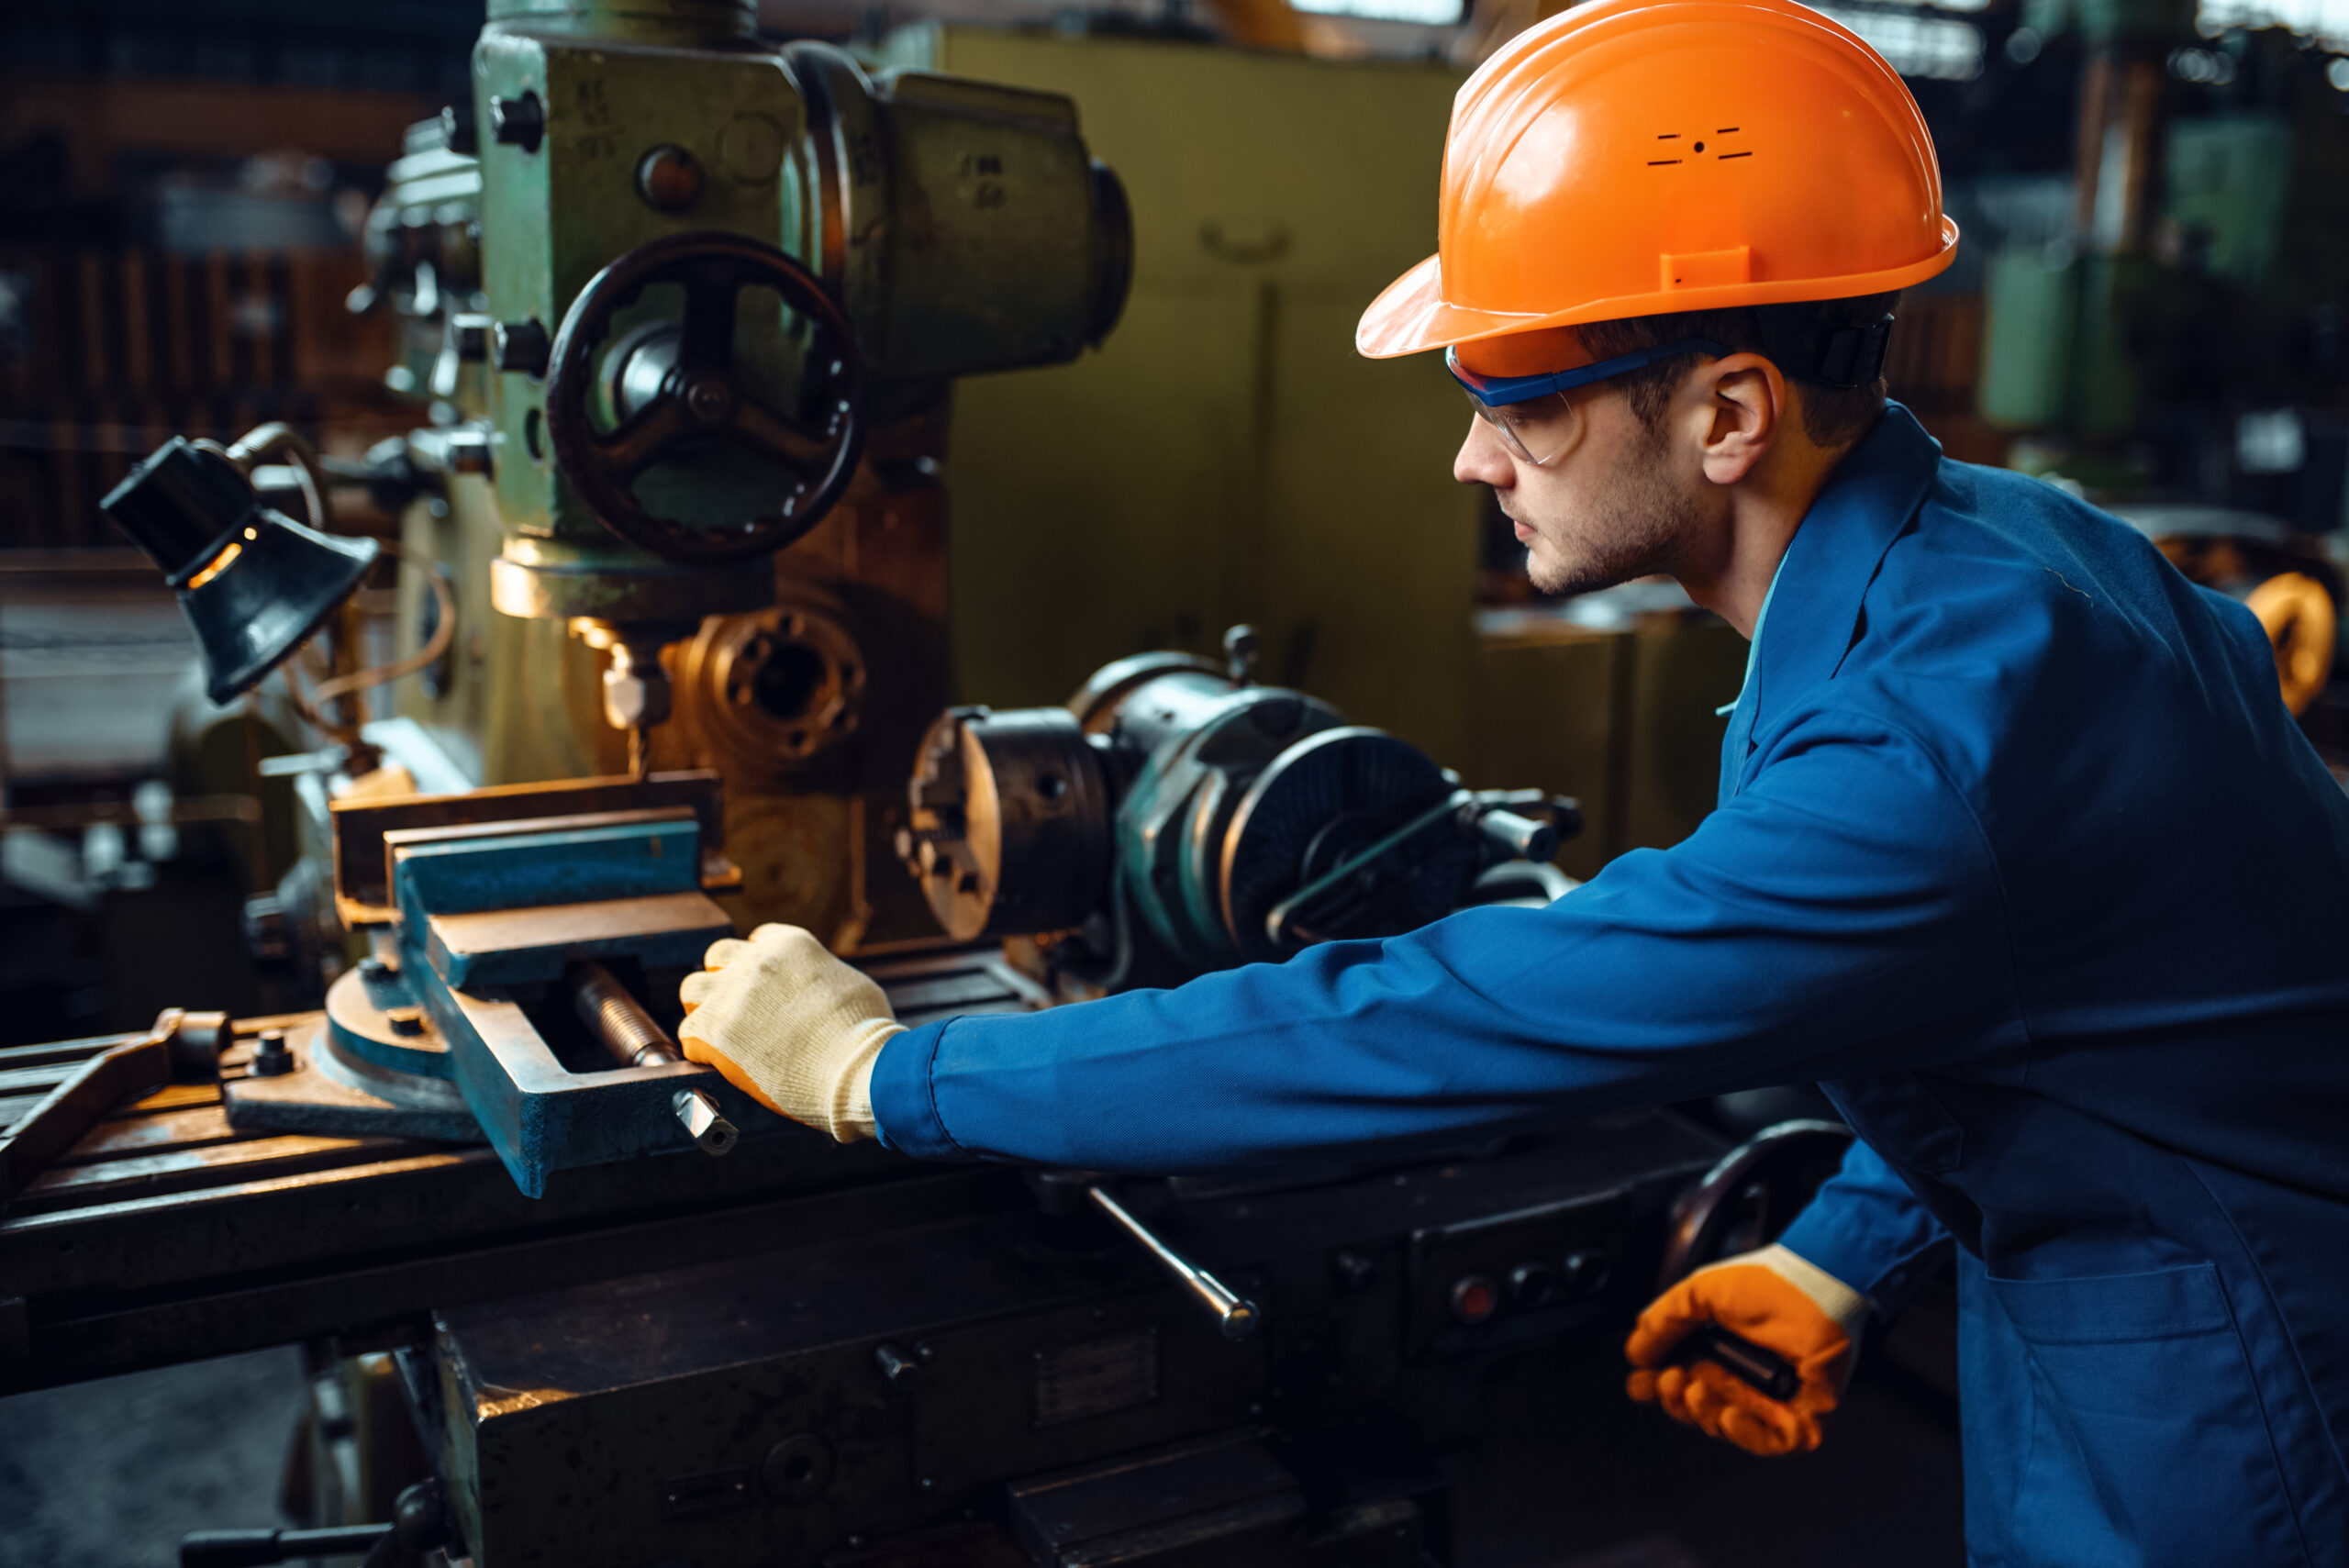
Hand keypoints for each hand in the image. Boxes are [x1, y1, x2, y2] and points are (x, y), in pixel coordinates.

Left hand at [677, 924, 901, 1141]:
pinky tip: (722, 1063)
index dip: (758, 967)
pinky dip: (701, 1050)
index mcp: (791, 945)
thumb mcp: (850, 982)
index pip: (756, 940)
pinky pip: (688, 1035)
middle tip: (738, 1011)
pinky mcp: (716, 1031)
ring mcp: (732, 994)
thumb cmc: (866, 1034)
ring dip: (703, 1010)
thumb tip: (815, 989)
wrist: (858, 1068)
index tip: (764, 989)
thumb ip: (820, 976)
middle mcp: (756, 961)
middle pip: (716, 957)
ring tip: (721, 1036)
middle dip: (723, 980)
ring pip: (691, 989)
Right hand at [1623, 1243, 1868, 1455]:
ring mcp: (1771, 1399)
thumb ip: (1663, 1320)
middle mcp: (1741, 1376)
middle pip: (1696, 1408)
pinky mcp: (1803, 1414)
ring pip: (1726, 1427)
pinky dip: (1746, 1435)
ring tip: (1698, 1390)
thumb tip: (1634, 1352)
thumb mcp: (1699, 1293)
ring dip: (1703, 1414)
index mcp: (1716, 1350)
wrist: (1814, 1282)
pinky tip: (1728, 1415)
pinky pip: (1772, 1442)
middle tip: (1671, 1380)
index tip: (1639, 1383)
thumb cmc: (1765, 1282)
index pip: (1678, 1379)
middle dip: (1675, 1401)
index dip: (1655, 1386)